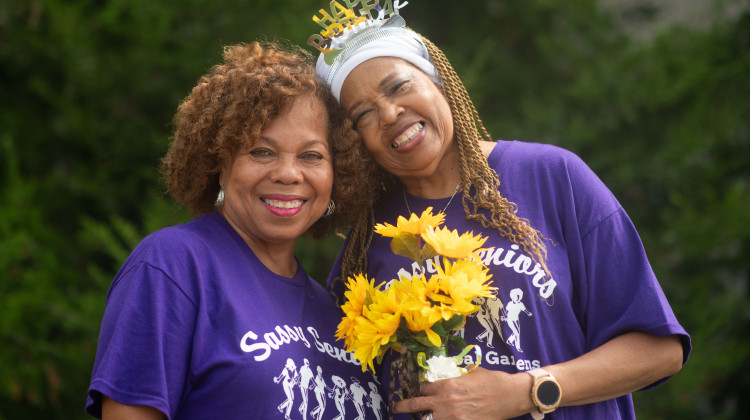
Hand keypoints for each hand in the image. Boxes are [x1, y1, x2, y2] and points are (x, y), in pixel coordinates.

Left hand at [392, 367, 532, 419]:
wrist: (510, 395)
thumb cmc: (493, 381)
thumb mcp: (471, 372)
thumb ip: (456, 376)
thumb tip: (449, 375)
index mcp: (446, 385)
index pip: (422, 389)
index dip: (416, 391)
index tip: (413, 393)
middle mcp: (445, 401)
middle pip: (416, 406)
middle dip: (403, 407)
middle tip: (396, 408)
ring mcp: (453, 417)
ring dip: (423, 418)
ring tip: (417, 417)